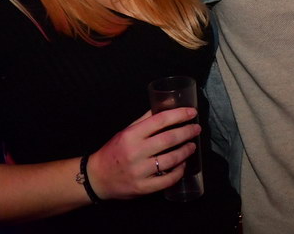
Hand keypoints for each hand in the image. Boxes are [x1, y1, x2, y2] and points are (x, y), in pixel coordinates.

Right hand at [86, 108, 200, 200]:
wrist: (97, 178)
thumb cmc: (115, 150)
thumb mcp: (127, 130)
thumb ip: (146, 119)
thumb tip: (168, 104)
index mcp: (132, 135)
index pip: (160, 120)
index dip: (179, 115)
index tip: (192, 112)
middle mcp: (136, 152)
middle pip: (168, 139)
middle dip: (187, 132)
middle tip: (197, 129)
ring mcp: (139, 171)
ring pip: (170, 160)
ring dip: (185, 151)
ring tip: (192, 146)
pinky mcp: (142, 188)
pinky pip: (166, 180)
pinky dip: (178, 171)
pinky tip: (183, 165)